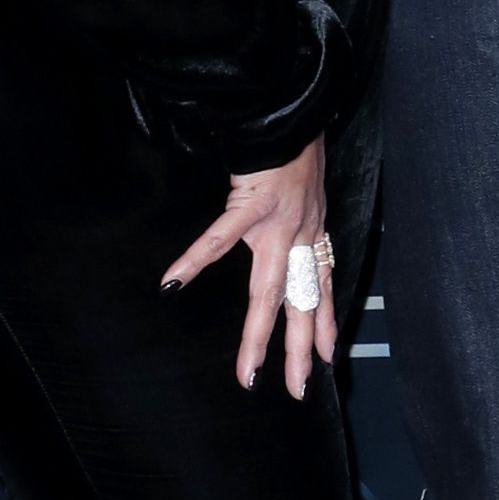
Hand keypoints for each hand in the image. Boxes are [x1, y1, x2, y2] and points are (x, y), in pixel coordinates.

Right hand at [160, 137, 335, 396]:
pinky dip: (195, 258)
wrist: (293, 110)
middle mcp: (301, 233)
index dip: (325, 322)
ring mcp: (278, 221)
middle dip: (299, 348)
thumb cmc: (293, 145)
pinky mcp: (253, 201)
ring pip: (269, 290)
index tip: (326, 357)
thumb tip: (279, 234)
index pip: (322, 286)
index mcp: (311, 231)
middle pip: (302, 301)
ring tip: (248, 372)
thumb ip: (295, 216)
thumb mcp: (305, 188)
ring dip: (259, 335)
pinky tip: (172, 280)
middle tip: (296, 389)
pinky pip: (221, 236)